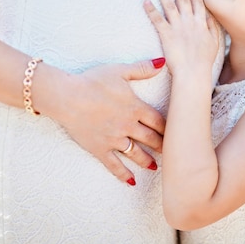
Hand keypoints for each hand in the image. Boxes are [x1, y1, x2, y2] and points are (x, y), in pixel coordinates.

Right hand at [57, 59, 165, 184]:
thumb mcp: (119, 70)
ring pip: (137, 154)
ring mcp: (114, 139)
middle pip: (151, 138)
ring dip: (147, 161)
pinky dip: (124, 175)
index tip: (177, 133)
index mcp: (135, 107)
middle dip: (162, 146)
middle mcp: (128, 126)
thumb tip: (162, 62)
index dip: (169, 127)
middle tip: (171, 153)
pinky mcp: (100, 149)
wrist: (67, 96)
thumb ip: (143, 68)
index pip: (159, 121)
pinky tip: (132, 181)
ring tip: (156, 166)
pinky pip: (114, 165)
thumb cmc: (92, 81)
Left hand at [143, 0, 219, 74]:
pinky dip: (151, 10)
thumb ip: (212, 28)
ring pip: (170, 6)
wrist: (194, 72)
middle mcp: (189, 22)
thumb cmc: (204, 61)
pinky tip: (145, 1)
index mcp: (201, 24)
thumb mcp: (214, 43)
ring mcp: (178, 28)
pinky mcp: (166, 35)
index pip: (197, 3)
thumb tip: (209, 17)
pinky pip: (157, 20)